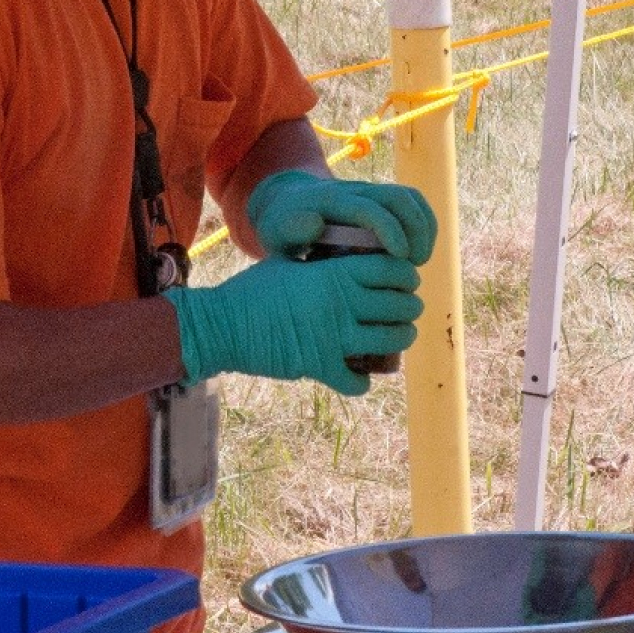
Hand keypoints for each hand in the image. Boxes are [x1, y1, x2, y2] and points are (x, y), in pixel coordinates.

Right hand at [162, 252, 423, 394]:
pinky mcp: (320, 366)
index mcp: (335, 273)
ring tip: (402, 336)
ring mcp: (333, 336)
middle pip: (399, 305)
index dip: (407, 274)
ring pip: (390, 340)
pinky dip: (362, 382)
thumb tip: (335, 250)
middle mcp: (341, 302)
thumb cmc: (253, 289)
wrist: (222, 324)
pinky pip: (356, 380)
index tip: (409, 279)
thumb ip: (317, 258)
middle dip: (411, 308)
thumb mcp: (289, 262)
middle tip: (410, 309)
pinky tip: (361, 378)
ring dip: (402, 339)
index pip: (391, 269)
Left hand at [247, 170, 437, 263]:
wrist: (289, 202)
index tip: (401, 258)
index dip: (390, 230)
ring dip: (424, 228)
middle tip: (414, 265)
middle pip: (399, 198)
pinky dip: (425, 223)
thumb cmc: (284, 226)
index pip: (369, 208)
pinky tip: (419, 252)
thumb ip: (292, 229)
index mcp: (332, 199)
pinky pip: (413, 202)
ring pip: (411, 198)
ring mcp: (372, 191)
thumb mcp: (277, 231)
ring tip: (419, 260)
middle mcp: (356, 190)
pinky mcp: (382, 198)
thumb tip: (315, 224)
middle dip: (414, 230)